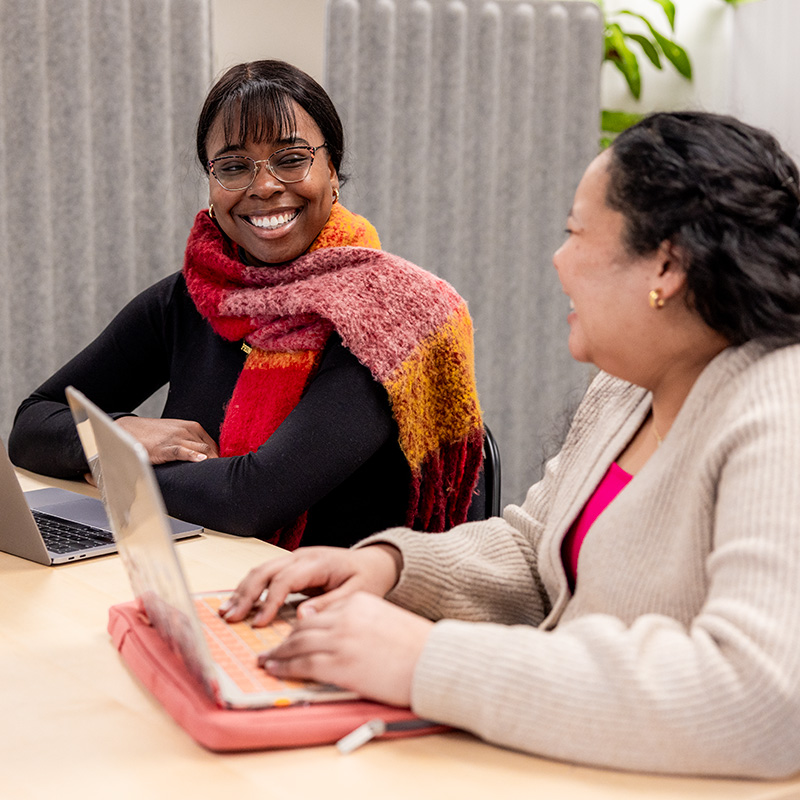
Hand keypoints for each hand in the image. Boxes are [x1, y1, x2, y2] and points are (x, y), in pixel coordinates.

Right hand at [115, 416, 218, 464]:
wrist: (130, 429)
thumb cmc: (154, 434)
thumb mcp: (177, 433)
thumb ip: (191, 442)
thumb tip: (205, 456)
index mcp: (193, 427)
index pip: (213, 444)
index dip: (219, 458)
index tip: (223, 470)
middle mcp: (187, 431)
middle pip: (210, 448)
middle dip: (218, 462)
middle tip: (224, 476)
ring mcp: (176, 438)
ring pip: (200, 449)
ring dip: (211, 461)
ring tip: (218, 474)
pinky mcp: (165, 447)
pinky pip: (182, 451)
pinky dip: (192, 456)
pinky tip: (200, 461)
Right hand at [219, 544, 402, 625]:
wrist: (372, 563)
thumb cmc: (366, 579)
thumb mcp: (356, 595)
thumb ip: (329, 605)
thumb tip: (302, 615)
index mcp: (318, 562)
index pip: (285, 579)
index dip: (269, 601)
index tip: (259, 623)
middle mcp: (302, 556)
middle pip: (266, 570)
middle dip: (246, 594)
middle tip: (231, 618)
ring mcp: (295, 558)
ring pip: (261, 570)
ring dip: (243, 590)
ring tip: (227, 612)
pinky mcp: (292, 566)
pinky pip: (266, 574)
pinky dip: (250, 588)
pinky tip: (239, 604)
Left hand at [260, 592, 432, 706]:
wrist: (434, 662)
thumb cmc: (417, 647)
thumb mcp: (385, 621)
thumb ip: (359, 622)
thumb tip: (340, 636)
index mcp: (358, 603)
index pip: (319, 613)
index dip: (301, 626)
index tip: (292, 634)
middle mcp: (345, 617)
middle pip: (303, 626)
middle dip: (285, 638)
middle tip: (272, 648)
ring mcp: (340, 640)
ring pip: (297, 643)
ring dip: (279, 653)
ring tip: (267, 660)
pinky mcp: (339, 664)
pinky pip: (302, 664)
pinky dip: (284, 667)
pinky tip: (275, 670)